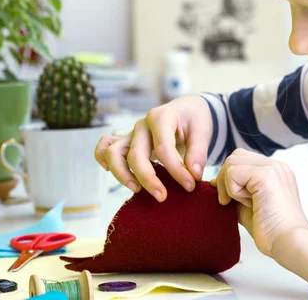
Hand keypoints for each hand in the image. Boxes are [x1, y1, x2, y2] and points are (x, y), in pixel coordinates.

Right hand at [95, 95, 212, 201]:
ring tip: (137, 190)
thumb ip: (198, 153)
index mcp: (161, 118)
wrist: (186, 110)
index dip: (176, 171)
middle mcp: (142, 125)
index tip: (190, 185)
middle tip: (163, 197)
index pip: (163, 149)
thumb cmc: (194, 120)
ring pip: (113, 153)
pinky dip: (104, 160)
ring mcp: (131, 133)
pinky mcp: (126, 141)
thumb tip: (194, 174)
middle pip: (136, 154)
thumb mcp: (203, 131)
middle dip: (148, 179)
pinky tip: (114, 173)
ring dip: (122, 174)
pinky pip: (104, 148)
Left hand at [211, 148, 307, 256]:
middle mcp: (276, 165)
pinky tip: (246, 204)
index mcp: (275, 171)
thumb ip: (236, 190)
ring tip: (241, 203)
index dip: (229, 177)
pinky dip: (232, 190)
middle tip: (228, 202)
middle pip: (236, 156)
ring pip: (232, 162)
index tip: (226, 198)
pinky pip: (233, 172)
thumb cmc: (271, 230)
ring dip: (229, 185)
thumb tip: (215, 183)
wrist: (288, 243)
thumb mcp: (248, 205)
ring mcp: (272, 167)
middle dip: (225, 178)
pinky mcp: (265, 174)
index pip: (243, 159)